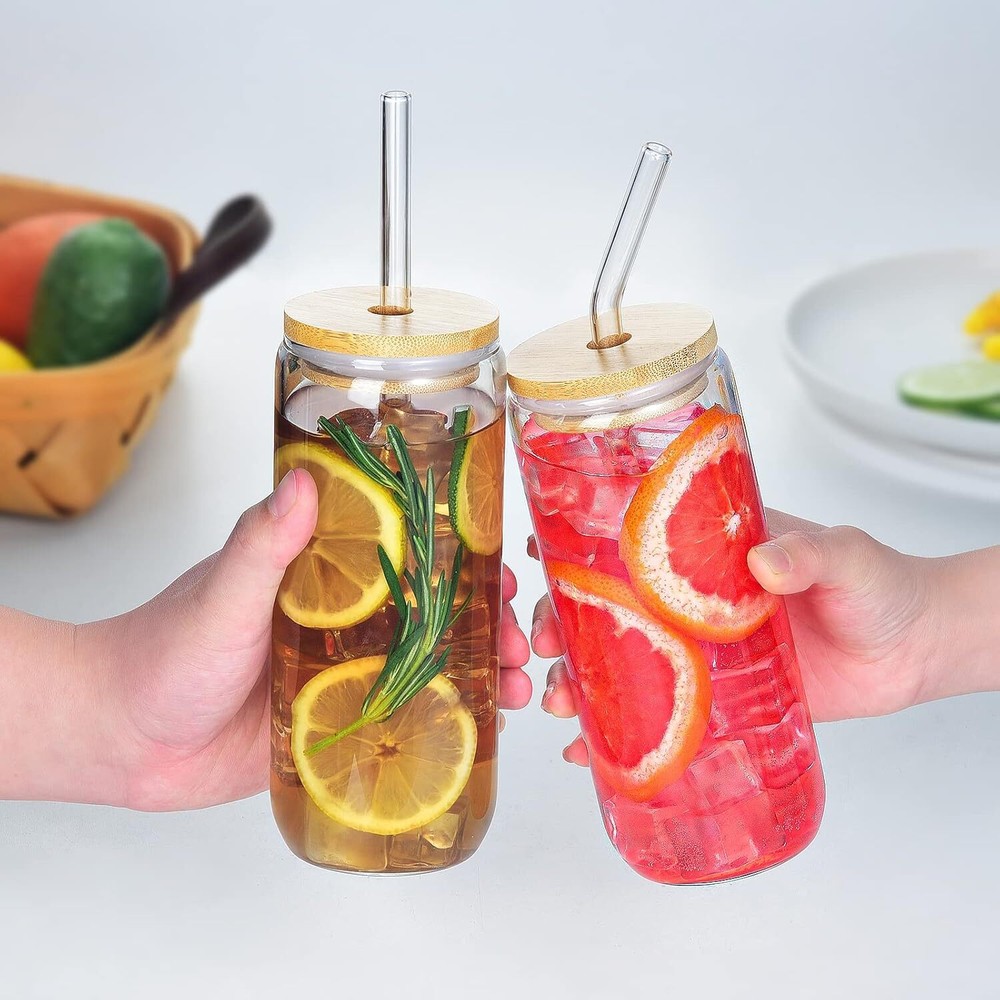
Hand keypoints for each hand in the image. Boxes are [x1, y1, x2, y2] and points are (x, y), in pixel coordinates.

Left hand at [87, 469, 530, 809]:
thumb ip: (264, 545)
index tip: (505, 570)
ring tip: (516, 692)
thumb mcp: (222, 593)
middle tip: (521, 642)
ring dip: (478, 676)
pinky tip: (478, 736)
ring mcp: (342, 676)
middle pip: (434, 615)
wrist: (122, 738)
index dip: (464, 560)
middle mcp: (342, 621)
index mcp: (324, 576)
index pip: (408, 554)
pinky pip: (399, 724)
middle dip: (487, 625)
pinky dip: (443, 726)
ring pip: (428, 670)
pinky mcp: (333, 726)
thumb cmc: (161, 651)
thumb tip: (307, 481)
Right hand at [531, 512, 945, 765]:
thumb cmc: (878, 583)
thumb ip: (810, 554)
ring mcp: (699, 651)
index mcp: (707, 552)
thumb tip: (765, 563)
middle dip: (560, 622)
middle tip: (541, 645)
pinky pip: (659, 716)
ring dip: (578, 680)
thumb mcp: (844, 555)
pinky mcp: (718, 699)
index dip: (575, 547)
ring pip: (622, 662)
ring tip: (559, 702)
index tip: (537, 555)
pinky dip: (619, 735)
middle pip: (607, 606)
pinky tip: (590, 753)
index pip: (629, 541)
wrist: (911, 649)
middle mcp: (690, 600)